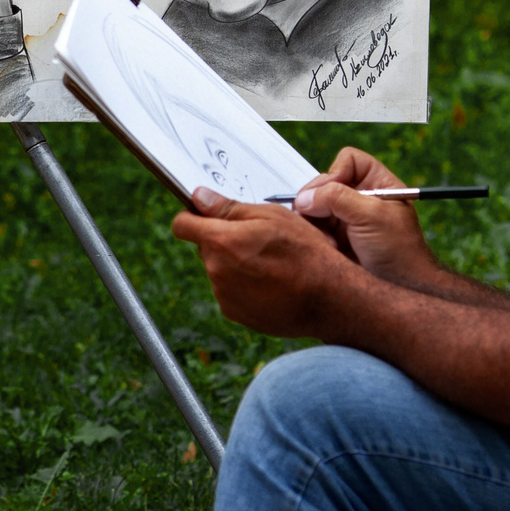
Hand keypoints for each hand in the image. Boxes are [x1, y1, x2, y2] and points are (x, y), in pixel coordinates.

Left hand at [170, 186, 366, 337]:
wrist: (327, 298)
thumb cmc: (304, 251)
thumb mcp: (271, 216)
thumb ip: (229, 208)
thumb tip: (199, 198)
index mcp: (221, 241)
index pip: (182, 225)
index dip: (191, 216)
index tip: (203, 215)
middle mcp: (215, 270)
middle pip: (205, 247)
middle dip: (222, 240)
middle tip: (256, 240)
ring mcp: (223, 294)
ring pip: (219, 270)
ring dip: (234, 264)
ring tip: (269, 264)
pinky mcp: (234, 313)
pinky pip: (230, 292)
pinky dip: (243, 286)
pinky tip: (269, 283)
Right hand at [292, 147, 437, 285]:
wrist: (399, 287)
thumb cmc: (399, 251)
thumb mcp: (372, 216)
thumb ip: (337, 198)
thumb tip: (305, 197)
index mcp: (378, 183)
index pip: (348, 160)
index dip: (336, 172)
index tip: (332, 193)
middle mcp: (359, 197)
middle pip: (324, 183)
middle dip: (318, 201)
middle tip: (316, 217)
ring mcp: (345, 217)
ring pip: (313, 205)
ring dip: (314, 221)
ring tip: (327, 240)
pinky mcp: (334, 236)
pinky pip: (311, 226)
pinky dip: (314, 235)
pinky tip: (327, 248)